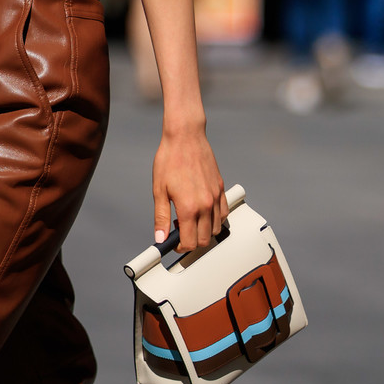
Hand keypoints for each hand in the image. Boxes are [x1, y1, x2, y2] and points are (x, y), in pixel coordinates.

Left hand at [152, 126, 227, 252]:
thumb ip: (161, 217)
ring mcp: (216, 197)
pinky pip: (224, 213)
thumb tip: (160, 238)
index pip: (190, 242)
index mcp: (189, 207)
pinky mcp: (221, 188)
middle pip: (205, 239)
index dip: (180, 247)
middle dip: (192, 241)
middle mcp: (206, 205)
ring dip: (205, 231)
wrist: (185, 136)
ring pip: (217, 228)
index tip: (174, 243)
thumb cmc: (170, 159)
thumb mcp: (159, 190)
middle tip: (179, 231)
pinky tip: (203, 211)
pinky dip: (216, 219)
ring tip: (190, 219)